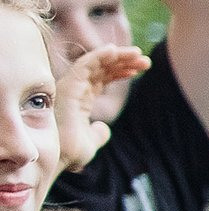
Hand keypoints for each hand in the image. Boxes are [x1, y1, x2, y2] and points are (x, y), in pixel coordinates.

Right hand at [49, 45, 142, 174]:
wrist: (61, 159)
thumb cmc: (71, 153)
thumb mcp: (91, 142)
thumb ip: (98, 134)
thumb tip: (103, 128)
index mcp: (81, 100)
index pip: (102, 78)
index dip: (121, 71)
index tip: (141, 68)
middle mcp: (75, 90)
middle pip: (101, 69)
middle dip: (124, 61)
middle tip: (145, 60)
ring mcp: (71, 87)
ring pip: (95, 64)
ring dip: (117, 56)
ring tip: (138, 54)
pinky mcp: (68, 87)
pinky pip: (84, 66)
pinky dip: (99, 56)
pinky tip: (115, 51)